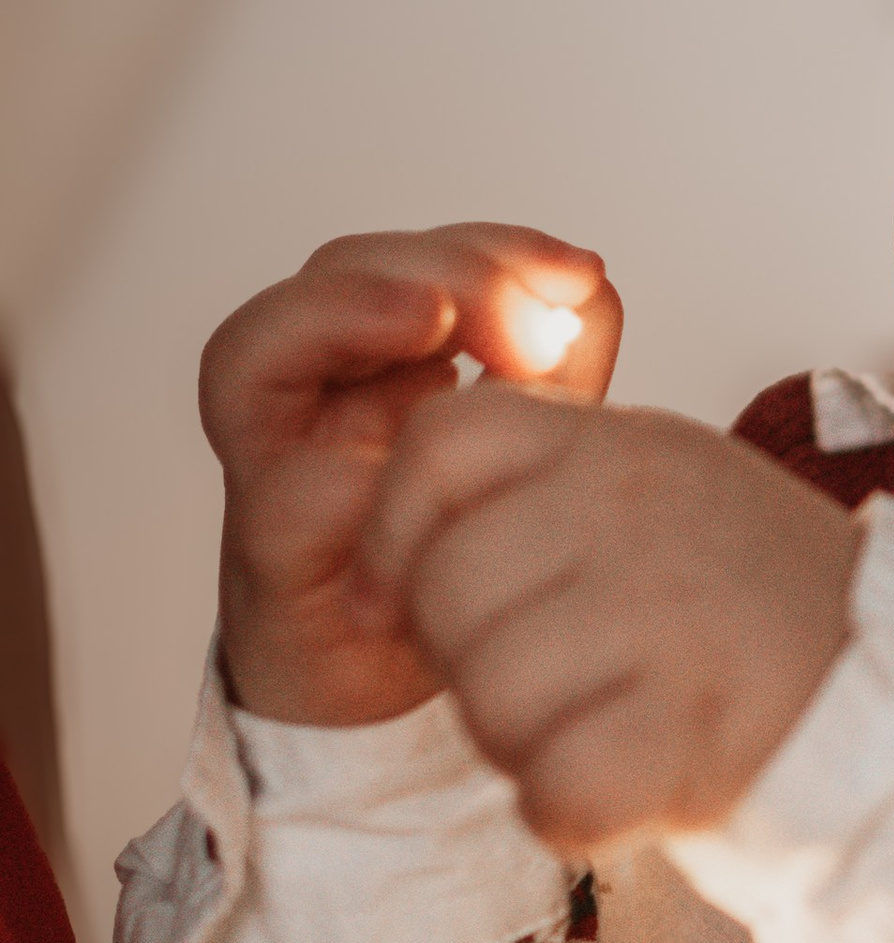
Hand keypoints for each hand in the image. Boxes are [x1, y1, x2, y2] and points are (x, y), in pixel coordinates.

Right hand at [201, 222, 618, 725]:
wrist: (388, 695)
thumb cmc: (455, 559)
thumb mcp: (524, 449)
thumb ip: (552, 369)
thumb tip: (588, 286)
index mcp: (382, 359)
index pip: (416, 257)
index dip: (491, 247)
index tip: (577, 272)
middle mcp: (316, 397)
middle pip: (336, 274)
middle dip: (438, 270)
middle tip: (527, 317)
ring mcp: (275, 470)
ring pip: (255, 353)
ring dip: (347, 316)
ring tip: (433, 320)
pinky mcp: (269, 561)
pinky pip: (276, 498)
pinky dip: (335, 471)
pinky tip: (401, 466)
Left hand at [359, 377, 858, 843]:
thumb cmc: (778, 619)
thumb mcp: (674, 495)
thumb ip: (548, 490)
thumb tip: (388, 553)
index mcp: (629, 448)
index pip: (441, 445)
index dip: (400, 534)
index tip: (422, 598)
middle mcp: (641, 513)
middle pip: (445, 588)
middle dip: (472, 665)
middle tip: (566, 688)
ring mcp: (668, 618)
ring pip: (489, 698)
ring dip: (528, 745)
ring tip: (616, 731)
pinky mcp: (689, 734)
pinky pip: (554, 793)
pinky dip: (578, 815)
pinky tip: (635, 793)